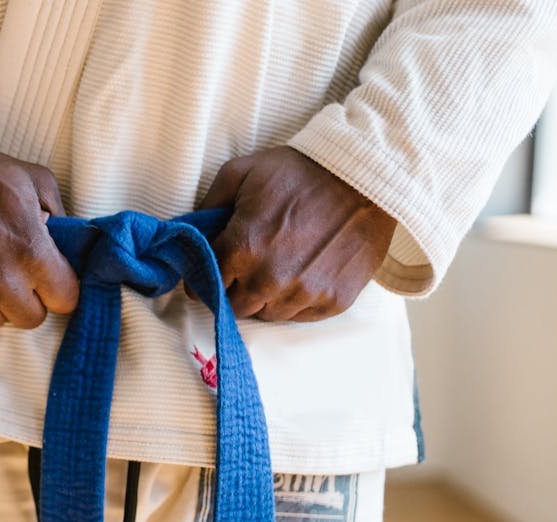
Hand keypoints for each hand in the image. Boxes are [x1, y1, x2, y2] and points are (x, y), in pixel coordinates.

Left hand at [190, 145, 396, 321]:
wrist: (366, 175)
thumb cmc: (301, 171)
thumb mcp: (242, 172)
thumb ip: (209, 204)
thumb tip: (190, 232)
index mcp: (242, 247)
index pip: (204, 284)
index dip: (203, 278)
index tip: (211, 272)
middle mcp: (269, 278)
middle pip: (234, 306)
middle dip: (233, 290)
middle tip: (244, 271)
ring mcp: (303, 293)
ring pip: (267, 314)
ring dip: (265, 298)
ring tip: (276, 270)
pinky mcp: (333, 301)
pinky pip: (300, 316)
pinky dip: (296, 302)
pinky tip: (301, 276)